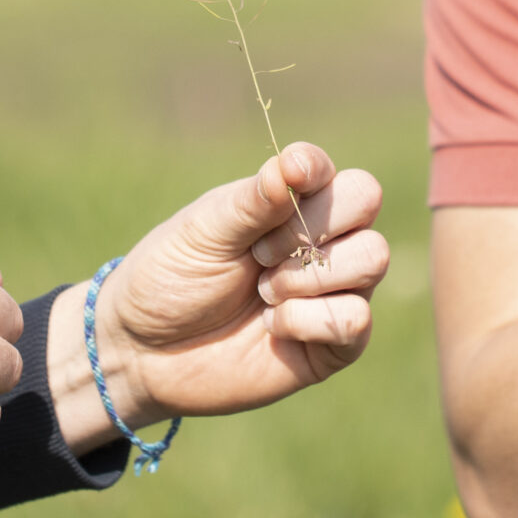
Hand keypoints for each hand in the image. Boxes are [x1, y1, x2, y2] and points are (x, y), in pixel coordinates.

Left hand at [50, 142, 386, 452]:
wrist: (145, 351)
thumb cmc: (170, 277)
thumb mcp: (203, 231)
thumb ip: (252, 201)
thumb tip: (295, 165)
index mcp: (289, 202)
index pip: (331, 168)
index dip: (315, 170)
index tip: (290, 175)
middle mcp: (321, 240)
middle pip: (366, 201)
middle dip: (310, 227)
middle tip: (258, 255)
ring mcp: (332, 290)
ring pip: (373, 256)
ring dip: (310, 276)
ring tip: (264, 293)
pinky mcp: (334, 342)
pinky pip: (356, 319)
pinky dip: (310, 320)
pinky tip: (273, 326)